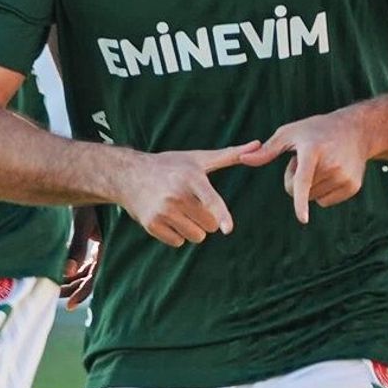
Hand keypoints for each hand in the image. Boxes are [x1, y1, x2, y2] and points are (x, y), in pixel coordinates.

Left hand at [61, 206, 100, 309]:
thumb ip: (77, 248)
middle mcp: (105, 251)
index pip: (95, 277)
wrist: (91, 182)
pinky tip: (61, 274)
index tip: (70, 305)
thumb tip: (68, 271)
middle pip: (89, 277)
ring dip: (72, 280)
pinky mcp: (94, 242)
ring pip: (86, 271)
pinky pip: (84, 262)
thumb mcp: (83, 224)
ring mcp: (100, 247)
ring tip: (55, 288)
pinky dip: (73, 269)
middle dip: (73, 288)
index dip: (83, 293)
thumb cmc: (89, 201)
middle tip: (55, 296)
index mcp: (107, 248)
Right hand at [113, 141, 259, 247]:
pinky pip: (178, 242)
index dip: (221, 215)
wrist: (129, 175)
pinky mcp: (151, 224)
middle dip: (207, 219)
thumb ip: (230, 155)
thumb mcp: (198, 158)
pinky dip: (177, 235)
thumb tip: (258, 145)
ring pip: (196, 236)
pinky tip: (167, 218)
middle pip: (210, 225)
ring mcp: (162, 211)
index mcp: (191, 178)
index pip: (210, 200)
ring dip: (193, 229)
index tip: (227, 229)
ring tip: (179, 211)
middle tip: (192, 203)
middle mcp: (176, 195)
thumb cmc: (170, 166)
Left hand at [240, 112, 370, 222]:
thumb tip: (242, 159)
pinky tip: (332, 172)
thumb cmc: (315, 131)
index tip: (302, 218)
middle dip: (296, 179)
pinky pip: (326, 201)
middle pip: (299, 192)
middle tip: (309, 159)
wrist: (356, 131)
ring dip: (311, 186)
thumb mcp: (290, 133)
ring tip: (322, 163)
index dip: (301, 201)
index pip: (303, 180)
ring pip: (313, 198)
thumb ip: (266, 150)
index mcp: (313, 151)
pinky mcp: (352, 187)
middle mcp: (331, 165)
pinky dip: (324, 191)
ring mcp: (344, 177)